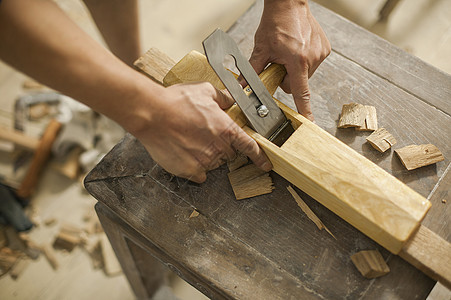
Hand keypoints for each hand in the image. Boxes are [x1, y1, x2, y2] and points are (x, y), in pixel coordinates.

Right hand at [130, 82, 271, 182]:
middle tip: (205, 135)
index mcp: (226, 129)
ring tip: (190, 140)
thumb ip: (223, 98)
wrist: (152, 114)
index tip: (265, 164)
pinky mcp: (190, 170)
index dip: (260, 157)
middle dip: (222, 146)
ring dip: (207, 155)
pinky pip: (199, 174)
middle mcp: (218, 148)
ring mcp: (204, 161)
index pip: (250, 147)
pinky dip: (195, 166)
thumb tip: (231, 100)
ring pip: (213, 163)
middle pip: (229, 154)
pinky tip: (185, 152)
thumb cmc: (176, 101)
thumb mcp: (204, 91)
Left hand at [250, 0, 330, 120]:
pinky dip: (303, 60)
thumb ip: (253, 70)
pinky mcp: (324, 48)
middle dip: (287, 78)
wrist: (288, 4)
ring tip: (288, 52)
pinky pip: (311, 64)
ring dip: (295, 69)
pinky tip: (296, 48)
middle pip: (297, 83)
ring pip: (304, 74)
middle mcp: (312, 58)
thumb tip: (242, 87)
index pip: (300, 93)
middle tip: (279, 62)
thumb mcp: (261, 48)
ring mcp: (320, 53)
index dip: (304, 110)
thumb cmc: (275, 22)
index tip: (308, 122)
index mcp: (297, 61)